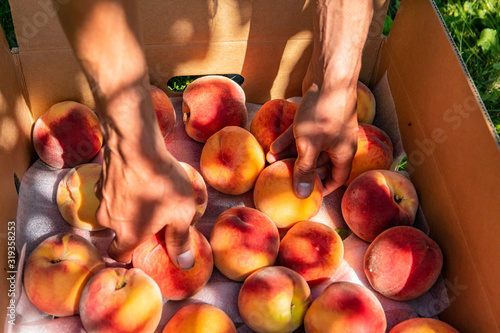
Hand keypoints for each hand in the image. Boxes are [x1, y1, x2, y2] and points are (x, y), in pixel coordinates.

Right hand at [96, 144, 195, 267]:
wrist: (136, 145)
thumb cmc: (161, 183)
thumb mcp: (180, 214)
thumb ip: (180, 240)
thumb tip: (184, 265)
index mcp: (127, 234)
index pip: (119, 254)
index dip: (129, 254)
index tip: (141, 247)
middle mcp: (108, 219)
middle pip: (116, 230)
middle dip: (129, 227)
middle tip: (148, 217)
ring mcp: (101, 197)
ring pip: (113, 208)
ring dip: (126, 205)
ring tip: (146, 193)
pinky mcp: (101, 177)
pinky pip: (112, 189)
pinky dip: (122, 187)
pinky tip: (137, 177)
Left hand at [267, 83, 358, 196]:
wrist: (329, 76)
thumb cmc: (323, 113)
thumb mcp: (310, 146)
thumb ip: (305, 170)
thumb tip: (302, 195)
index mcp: (344, 153)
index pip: (337, 178)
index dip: (323, 188)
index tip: (306, 195)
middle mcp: (338, 142)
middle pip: (321, 163)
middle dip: (302, 170)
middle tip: (284, 179)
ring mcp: (327, 128)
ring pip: (308, 147)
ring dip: (291, 154)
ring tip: (271, 163)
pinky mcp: (316, 115)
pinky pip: (302, 133)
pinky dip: (289, 139)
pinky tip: (272, 146)